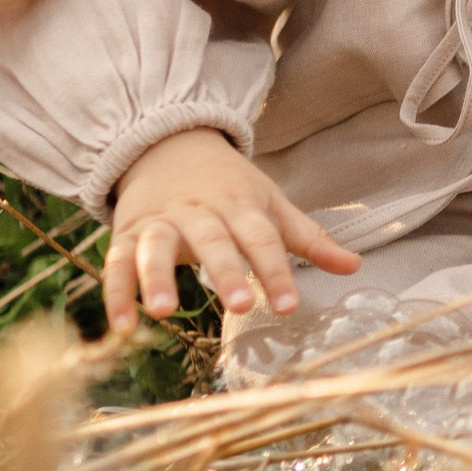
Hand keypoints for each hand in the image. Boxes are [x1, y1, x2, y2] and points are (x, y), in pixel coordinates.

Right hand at [105, 127, 361, 339]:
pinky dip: (116, 291)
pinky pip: (117, 261)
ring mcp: (160, 221)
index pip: (262, 238)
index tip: (289, 307)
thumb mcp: (269, 204)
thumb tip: (355, 266)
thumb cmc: (227, 185)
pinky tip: (122, 325)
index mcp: (239, 205)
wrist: (167, 145)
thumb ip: (308, 238)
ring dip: (157, 277)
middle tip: (241, 306)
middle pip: (212, 241)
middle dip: (225, 272)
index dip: (277, 271)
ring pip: (156, 247)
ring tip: (164, 311)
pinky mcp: (127, 232)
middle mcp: (198, 212)